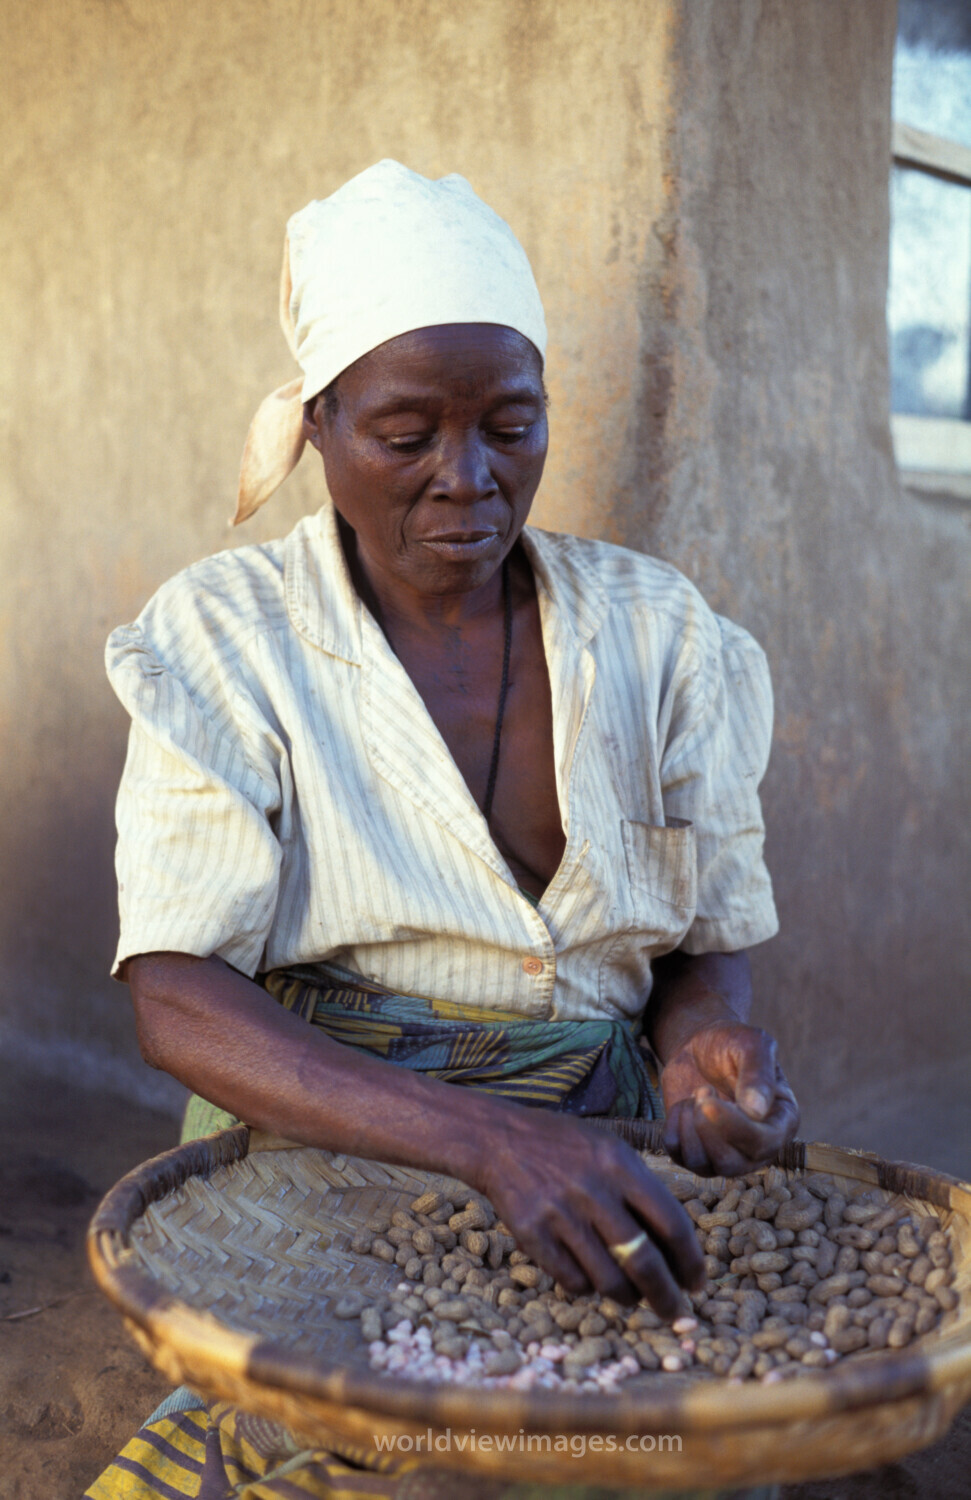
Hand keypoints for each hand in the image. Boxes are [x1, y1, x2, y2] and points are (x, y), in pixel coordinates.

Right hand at [473, 1107, 704, 1318]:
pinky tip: (591, 1280)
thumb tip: (675, 1246)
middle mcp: (594, 1191)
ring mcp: (561, 1215)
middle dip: (665, 1296)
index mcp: (620, 1166)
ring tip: (631, 1297)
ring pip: (609, 1280)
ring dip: (628, 1298)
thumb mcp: (611, 1150)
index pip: (671, 1223)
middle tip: (675, 1312)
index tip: (697, 1283)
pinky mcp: (533, 1235)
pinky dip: (589, 1288)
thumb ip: (642, 1189)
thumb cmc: (567, 1147)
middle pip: (643, 1261)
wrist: (501, 1140)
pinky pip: (574, 1282)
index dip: (690, 1260)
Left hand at [660, 1022, 798, 1177]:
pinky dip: (674, 1128)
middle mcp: (757, 1146)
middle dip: (708, 1129)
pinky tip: (684, 1104)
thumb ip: (758, 1074)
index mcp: (782, 1121)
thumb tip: (756, 1111)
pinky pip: (679, 1157)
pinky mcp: (696, 1151)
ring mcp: (726, 1153)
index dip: (734, 1126)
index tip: (709, 1097)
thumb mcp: (751, 1044)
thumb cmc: (732, 1043)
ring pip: (704, 1166)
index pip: (763, 1143)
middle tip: (702, 1091)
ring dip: (690, 1128)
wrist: (701, 1046)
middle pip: (732, 1164)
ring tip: (696, 1094)